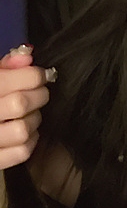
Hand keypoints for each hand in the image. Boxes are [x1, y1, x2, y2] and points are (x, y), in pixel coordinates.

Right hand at [0, 45, 54, 169]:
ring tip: (28, 114)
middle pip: (22, 104)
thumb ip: (3, 67)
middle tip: (38, 94)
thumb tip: (27, 56)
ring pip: (23, 130)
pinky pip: (22, 151)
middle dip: (39, 96)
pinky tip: (23, 131)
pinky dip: (29, 141)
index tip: (41, 75)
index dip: (38, 75)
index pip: (23, 79)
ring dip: (33, 120)